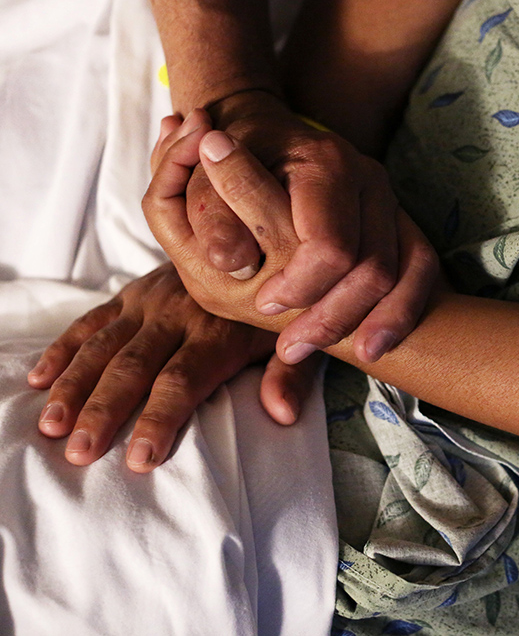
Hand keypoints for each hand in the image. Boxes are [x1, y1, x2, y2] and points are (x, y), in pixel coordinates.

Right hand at [26, 264, 322, 471]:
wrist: (259, 241)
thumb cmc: (279, 306)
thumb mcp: (297, 337)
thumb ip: (290, 375)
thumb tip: (283, 414)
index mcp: (218, 331)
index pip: (183, 380)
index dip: (160, 419)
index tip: (140, 459)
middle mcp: (178, 314)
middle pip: (134, 367)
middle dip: (104, 411)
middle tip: (79, 452)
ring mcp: (149, 301)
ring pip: (103, 346)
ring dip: (74, 386)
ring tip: (51, 426)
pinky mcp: (132, 292)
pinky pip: (91, 321)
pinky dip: (64, 349)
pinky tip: (39, 380)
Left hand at [143, 115, 439, 364]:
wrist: (265, 135)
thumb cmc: (229, 160)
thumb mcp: (203, 179)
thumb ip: (212, 216)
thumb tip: (235, 264)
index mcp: (324, 163)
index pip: (330, 246)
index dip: (300, 287)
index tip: (264, 305)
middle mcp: (368, 178)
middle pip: (374, 268)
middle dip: (332, 318)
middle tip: (289, 345)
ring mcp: (390, 199)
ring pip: (404, 273)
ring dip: (369, 323)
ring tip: (326, 352)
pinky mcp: (400, 219)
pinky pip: (422, 270)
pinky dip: (401, 312)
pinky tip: (371, 345)